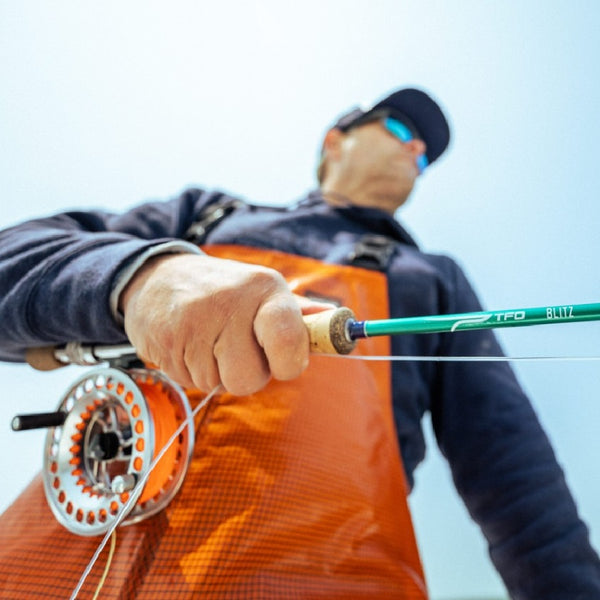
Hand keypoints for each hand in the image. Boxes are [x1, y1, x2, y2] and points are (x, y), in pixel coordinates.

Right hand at [120, 253, 326, 394]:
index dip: (290, 363)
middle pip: (251, 379)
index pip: (289, 339)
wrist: (158, 277)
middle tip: (236, 347)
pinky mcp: (166, 341)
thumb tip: (342, 322)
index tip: (285, 362)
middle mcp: (231, 302)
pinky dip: (192, 371)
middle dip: (247, 373)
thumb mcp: (262, 290)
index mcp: (265, 288)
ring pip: (220, 385)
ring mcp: (195, 322)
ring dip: (217, 372)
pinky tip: (188, 344)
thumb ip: (299, 313)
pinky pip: (191, 382)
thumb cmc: (223, 290)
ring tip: (208, 340)